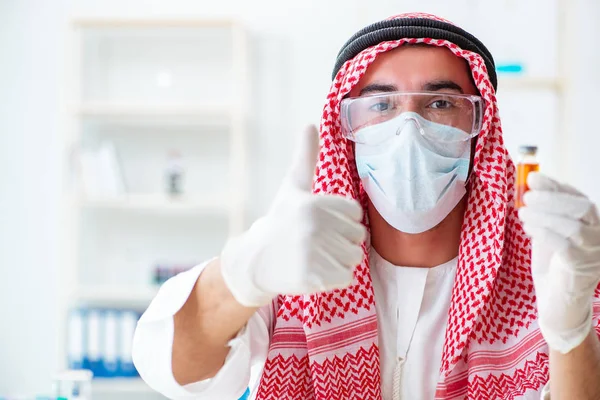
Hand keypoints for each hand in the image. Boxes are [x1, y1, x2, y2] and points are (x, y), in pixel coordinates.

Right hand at [220, 125, 366, 306]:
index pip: (355, 214)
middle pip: (357, 237)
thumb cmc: (280, 220)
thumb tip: (310, 124)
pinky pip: (346, 277)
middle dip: (340, 242)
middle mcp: (314, 227)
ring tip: (314, 257)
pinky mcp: (313, 278)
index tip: (319, 223)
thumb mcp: (292, 187)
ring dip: (338, 261)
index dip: (341, 221)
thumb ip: (305, 158)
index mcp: (314, 203)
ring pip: (354, 258)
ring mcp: (313, 253)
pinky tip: (314, 271)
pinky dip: (334, 278)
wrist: (255, 260)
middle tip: (314, 243)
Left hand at [519, 172, 599, 353]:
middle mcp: (598, 236)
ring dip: (545, 215)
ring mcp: (593, 253)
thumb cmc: (551, 266)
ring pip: (575, 226)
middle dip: (552, 197)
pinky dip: (545, 233)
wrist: (557, 305)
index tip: (532, 177)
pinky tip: (530, 229)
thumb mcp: (546, 232)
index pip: (577, 196)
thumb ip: (541, 212)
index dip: (555, 185)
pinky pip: (566, 246)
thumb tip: (528, 185)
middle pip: (582, 207)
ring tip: (523, 214)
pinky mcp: (581, 270)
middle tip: (526, 196)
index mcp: (591, 223)